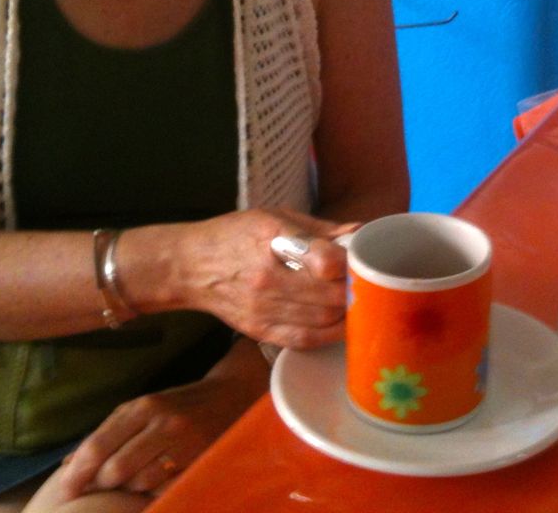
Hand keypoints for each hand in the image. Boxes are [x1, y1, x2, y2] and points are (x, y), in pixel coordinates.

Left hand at [53, 371, 259, 498]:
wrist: (233, 395)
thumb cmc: (179, 405)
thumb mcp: (143, 409)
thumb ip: (107, 433)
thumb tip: (66, 465)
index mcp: (143, 406)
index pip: (98, 446)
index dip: (77, 474)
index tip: (64, 493)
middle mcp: (163, 422)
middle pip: (116, 469)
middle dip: (102, 485)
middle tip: (100, 489)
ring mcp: (185, 442)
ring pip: (139, 483)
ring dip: (129, 490)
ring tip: (133, 482)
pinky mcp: (202, 459)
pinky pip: (165, 488)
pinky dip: (154, 492)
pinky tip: (155, 485)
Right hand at [176, 208, 357, 348]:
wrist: (190, 267)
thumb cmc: (235, 235)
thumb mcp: (275, 217)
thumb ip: (319, 228)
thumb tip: (359, 231)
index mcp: (273, 240)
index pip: (324, 259)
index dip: (349, 262)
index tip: (358, 259)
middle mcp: (268, 278)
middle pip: (329, 294)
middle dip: (355, 290)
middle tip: (367, 284)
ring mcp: (263, 308)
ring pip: (322, 320)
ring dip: (347, 313)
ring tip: (357, 302)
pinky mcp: (259, 330)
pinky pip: (303, 340)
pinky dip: (328, 335)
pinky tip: (340, 325)